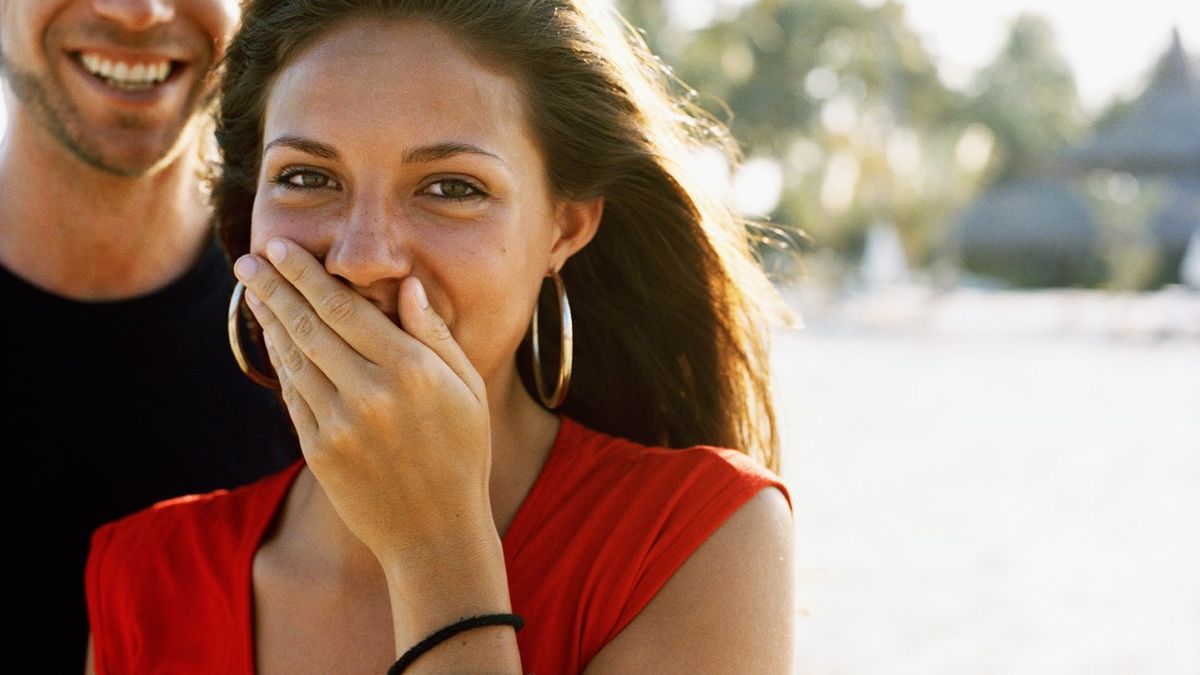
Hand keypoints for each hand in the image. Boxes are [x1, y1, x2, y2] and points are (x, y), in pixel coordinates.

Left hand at [233, 238, 495, 567]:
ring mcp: (341, 423)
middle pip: (310, 324)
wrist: (436, 532)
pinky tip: (272, 338)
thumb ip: (436, 334)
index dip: (307, 275)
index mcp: (413, 370)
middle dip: (275, 287)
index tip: (282, 248)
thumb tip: (407, 286)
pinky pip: (293, 395)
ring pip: (294, 357)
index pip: (346, 307)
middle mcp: (371, 392)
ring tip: (252, 290)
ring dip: (269, 320)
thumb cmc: (462, 454)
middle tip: (249, 259)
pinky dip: (279, 362)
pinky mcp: (320, 451)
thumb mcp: (469, 389)